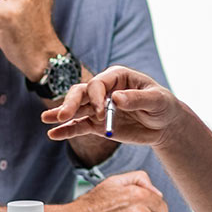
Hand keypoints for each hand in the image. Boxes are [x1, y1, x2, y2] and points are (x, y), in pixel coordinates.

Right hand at [43, 66, 188, 150]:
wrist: (165, 125)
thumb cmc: (163, 106)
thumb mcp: (157, 100)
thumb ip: (137, 99)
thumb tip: (116, 98)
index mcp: (117, 77)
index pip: (98, 84)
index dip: (96, 96)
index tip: (101, 112)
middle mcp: (104, 90)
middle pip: (81, 93)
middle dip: (71, 103)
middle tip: (63, 115)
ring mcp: (99, 108)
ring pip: (77, 109)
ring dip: (62, 114)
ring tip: (46, 120)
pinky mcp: (98, 125)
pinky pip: (80, 126)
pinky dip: (67, 130)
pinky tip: (53, 134)